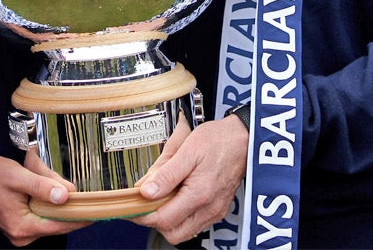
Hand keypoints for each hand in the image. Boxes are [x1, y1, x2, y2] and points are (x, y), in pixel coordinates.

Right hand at [0, 153, 90, 245]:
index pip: (60, 225)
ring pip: (51, 217)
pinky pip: (43, 215)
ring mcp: (22, 232)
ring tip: (48, 179)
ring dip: (55, 200)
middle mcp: (23, 235)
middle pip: (57, 221)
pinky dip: (47, 202)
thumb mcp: (18, 176)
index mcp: (22, 227)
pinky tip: (43, 186)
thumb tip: (65, 195)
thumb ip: (42, 186)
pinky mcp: (22, 225)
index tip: (98, 210)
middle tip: (68, 184)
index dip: (80, 217)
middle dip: (65, 202)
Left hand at [129, 115, 247, 244]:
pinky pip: (194, 223)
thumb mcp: (187, 150)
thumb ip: (166, 173)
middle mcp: (208, 209)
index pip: (163, 220)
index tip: (129, 206)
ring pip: (183, 231)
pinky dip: (180, 216)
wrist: (243, 139)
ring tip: (160, 197)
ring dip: (168, 220)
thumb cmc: (217, 140)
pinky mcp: (218, 209)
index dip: (142, 216)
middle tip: (144, 202)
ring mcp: (215, 211)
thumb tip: (145, 192)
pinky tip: (176, 197)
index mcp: (199, 194)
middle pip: (173, 233)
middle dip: (154, 222)